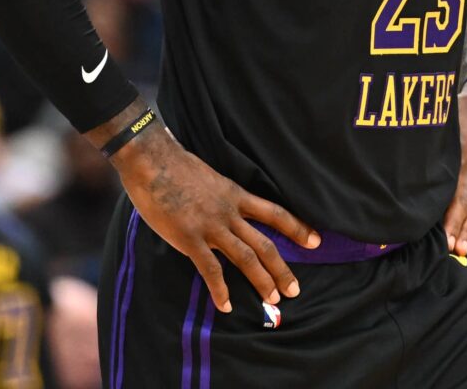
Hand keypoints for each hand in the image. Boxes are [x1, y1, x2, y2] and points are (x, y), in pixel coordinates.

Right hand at [113, 128, 319, 313]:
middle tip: (294, 290)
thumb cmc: (174, 165)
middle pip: (265, 243)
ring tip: (273, 300)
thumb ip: (219, 195)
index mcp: (235, 194)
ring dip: (261, 281)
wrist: (151, 160)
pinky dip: (220, 290)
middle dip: (282, 268)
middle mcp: (229, 212)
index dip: (296, 228)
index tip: (315, 241)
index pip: (274, 213)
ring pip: (246, 257)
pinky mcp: (190, 238)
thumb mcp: (209, 177)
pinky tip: (226, 305)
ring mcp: (211, 226)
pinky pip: (210, 269)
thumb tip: (224, 206)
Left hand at [442, 77, 466, 260]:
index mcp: (460, 159)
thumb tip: (395, 156)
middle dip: (460, 230)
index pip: (455, 192)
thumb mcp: (440, 122)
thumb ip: (424, 143)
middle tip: (452, 251)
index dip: (450, 214)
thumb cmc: (459, 114)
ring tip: (465, 256)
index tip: (444, 234)